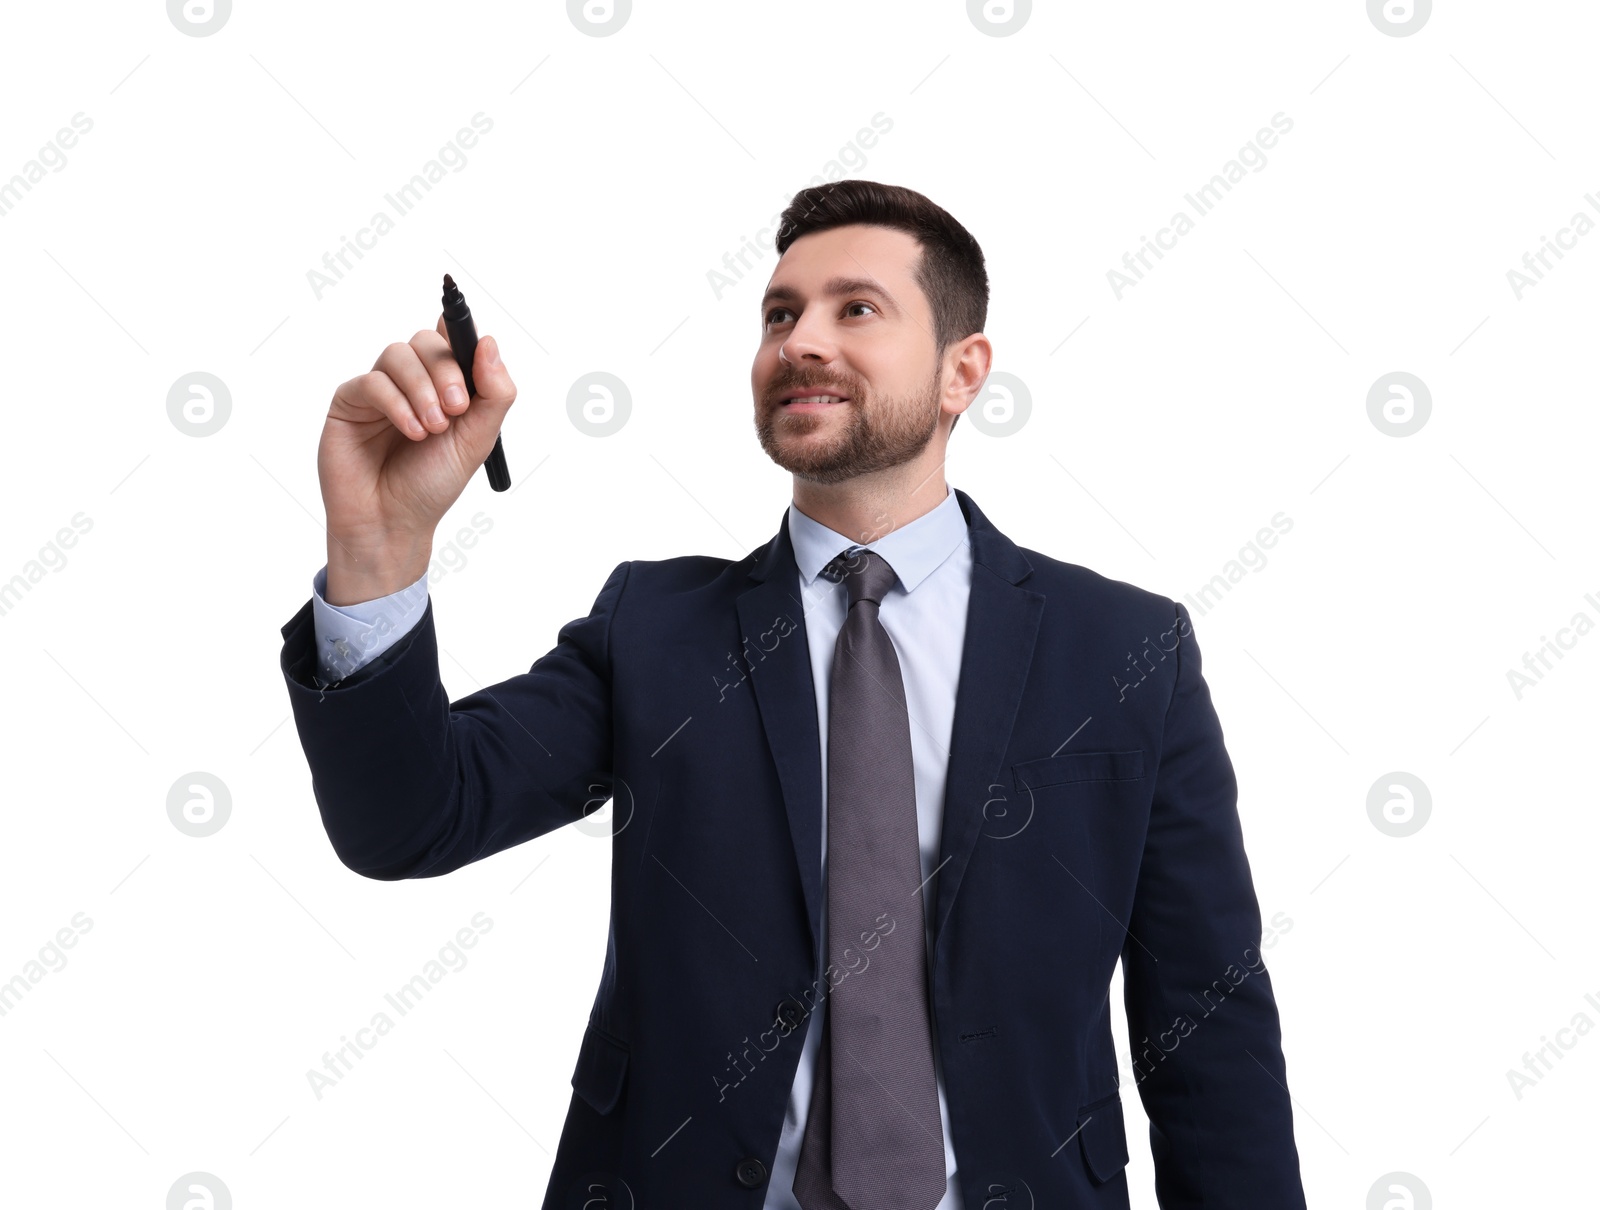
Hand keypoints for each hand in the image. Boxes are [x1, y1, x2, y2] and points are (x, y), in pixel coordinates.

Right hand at [317, 318, 514, 602]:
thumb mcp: (477, 439)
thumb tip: (489, 342)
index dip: (462, 335)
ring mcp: (379, 390)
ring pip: (398, 354)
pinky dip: (396, 403)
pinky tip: (411, 431)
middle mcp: (411, 383)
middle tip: (456, 409)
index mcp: (444, 386)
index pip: (453, 341)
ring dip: (421, 389)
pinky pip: (372, 381)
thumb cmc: (432, 484)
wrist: (392, 522)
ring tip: (431, 429)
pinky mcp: (349, 402)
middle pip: (426, 342)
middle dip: (446, 371)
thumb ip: (493, 393)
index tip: (474, 350)